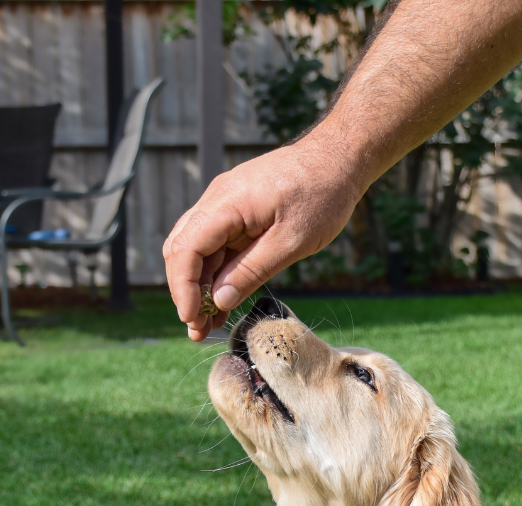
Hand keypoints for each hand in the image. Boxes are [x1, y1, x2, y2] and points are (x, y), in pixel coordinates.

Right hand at [163, 134, 362, 340]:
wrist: (338, 160)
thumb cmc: (321, 196)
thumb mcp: (291, 242)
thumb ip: (252, 270)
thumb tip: (220, 300)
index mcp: (226, 204)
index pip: (185, 249)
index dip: (183, 288)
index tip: (192, 318)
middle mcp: (217, 201)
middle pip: (183, 251)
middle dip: (186, 292)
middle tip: (198, 330)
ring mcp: (226, 205)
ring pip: (199, 251)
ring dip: (200, 287)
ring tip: (209, 324)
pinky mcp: (239, 213)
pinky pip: (219, 246)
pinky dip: (218, 274)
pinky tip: (224, 302)